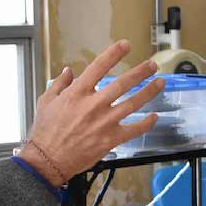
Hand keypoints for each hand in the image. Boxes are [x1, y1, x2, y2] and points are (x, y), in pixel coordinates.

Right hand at [22, 40, 166, 185]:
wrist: (48, 160)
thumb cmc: (45, 132)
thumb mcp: (46, 102)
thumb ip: (59, 84)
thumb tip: (68, 71)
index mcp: (77, 93)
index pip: (99, 67)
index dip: (114, 54)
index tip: (125, 45)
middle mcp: (93, 105)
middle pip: (122, 83)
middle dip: (140, 72)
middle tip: (152, 65)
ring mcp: (104, 122)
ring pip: (133, 103)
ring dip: (149, 92)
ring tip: (160, 83)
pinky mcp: (111, 139)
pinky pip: (134, 130)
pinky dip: (146, 123)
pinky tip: (154, 116)